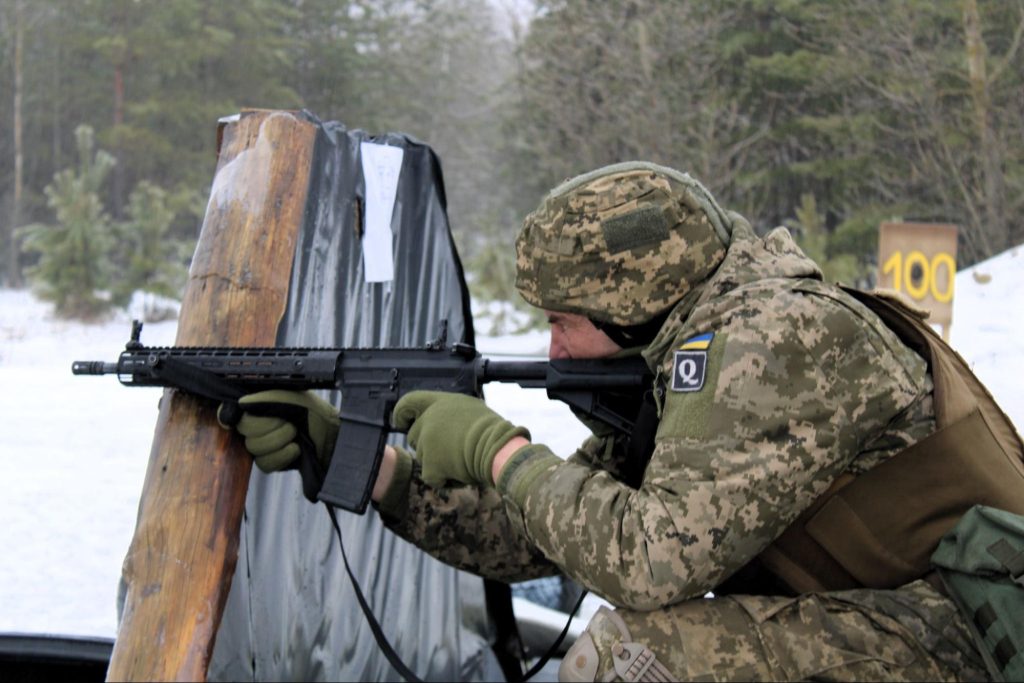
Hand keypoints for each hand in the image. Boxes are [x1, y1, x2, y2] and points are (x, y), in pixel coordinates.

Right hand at [218, 390, 339, 497]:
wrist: (334, 435)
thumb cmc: (317, 413)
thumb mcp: (295, 399)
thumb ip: (268, 399)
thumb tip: (242, 402)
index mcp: (260, 405)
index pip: (232, 410)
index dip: (228, 414)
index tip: (236, 417)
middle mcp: (258, 424)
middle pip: (244, 430)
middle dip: (268, 426)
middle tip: (288, 423)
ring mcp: (264, 444)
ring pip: (254, 448)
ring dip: (278, 441)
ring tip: (295, 435)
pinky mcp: (273, 461)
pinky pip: (264, 464)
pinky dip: (282, 457)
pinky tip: (295, 449)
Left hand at [391, 391, 528, 487]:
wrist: (498, 449)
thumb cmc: (493, 431)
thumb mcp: (471, 410)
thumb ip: (451, 414)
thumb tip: (444, 426)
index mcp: (440, 403)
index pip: (409, 402)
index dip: (402, 413)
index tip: (401, 421)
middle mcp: (429, 420)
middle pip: (415, 435)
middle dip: (428, 446)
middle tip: (449, 450)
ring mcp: (427, 443)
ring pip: (423, 458)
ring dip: (439, 463)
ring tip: (463, 460)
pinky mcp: (430, 465)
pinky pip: (431, 477)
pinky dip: (444, 479)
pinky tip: (462, 474)